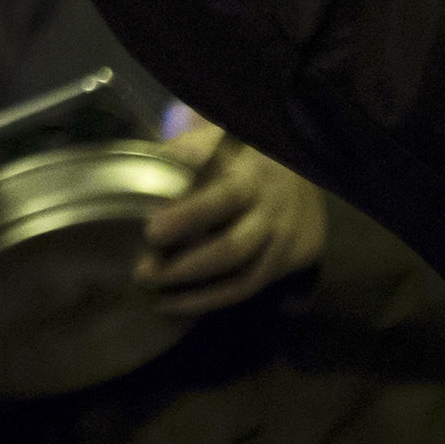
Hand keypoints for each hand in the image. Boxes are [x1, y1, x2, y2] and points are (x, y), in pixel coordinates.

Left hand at [139, 115, 327, 314]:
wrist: (303, 165)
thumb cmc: (242, 153)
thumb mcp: (217, 140)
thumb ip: (185, 155)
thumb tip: (143, 174)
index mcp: (253, 176)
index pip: (221, 200)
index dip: (187, 217)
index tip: (150, 231)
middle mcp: (273, 211)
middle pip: (232, 249)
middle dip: (185, 266)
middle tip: (142, 273)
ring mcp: (287, 239)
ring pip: (244, 279)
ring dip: (197, 294)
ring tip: (157, 297)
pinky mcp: (294, 260)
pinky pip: (251, 287)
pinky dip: (214, 300)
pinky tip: (180, 303)